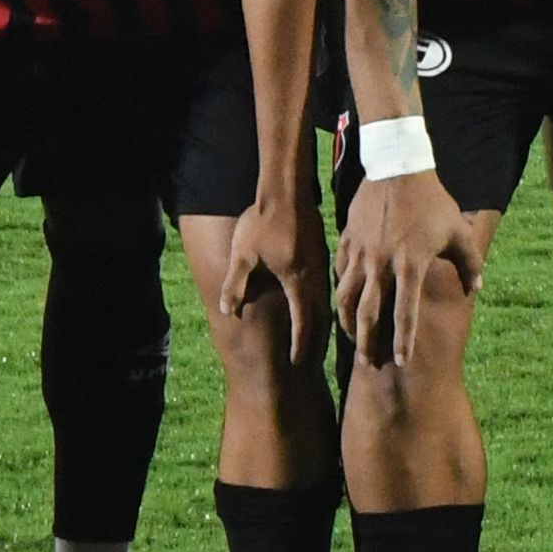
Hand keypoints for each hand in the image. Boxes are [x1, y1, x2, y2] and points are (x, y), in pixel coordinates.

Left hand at [219, 186, 330, 366]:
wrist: (286, 189)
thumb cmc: (262, 222)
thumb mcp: (243, 256)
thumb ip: (235, 284)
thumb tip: (227, 311)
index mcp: (296, 280)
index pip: (303, 321)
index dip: (300, 344)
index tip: (298, 362)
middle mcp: (313, 275)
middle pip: (320, 314)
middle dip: (316, 338)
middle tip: (313, 357)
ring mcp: (320, 262)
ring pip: (325, 298)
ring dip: (322, 319)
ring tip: (318, 335)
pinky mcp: (320, 250)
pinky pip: (325, 283)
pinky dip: (323, 299)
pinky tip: (318, 301)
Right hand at [334, 169, 477, 366]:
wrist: (398, 167)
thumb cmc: (433, 201)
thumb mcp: (458, 230)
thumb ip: (470, 262)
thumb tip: (477, 289)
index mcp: (411, 264)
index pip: (405, 313)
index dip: (403, 340)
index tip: (401, 361)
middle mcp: (381, 264)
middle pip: (368, 313)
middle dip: (367, 343)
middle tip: (369, 364)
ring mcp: (361, 253)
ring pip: (345, 297)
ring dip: (347, 322)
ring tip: (352, 338)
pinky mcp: (347, 241)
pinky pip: (339, 273)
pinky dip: (341, 290)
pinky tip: (344, 301)